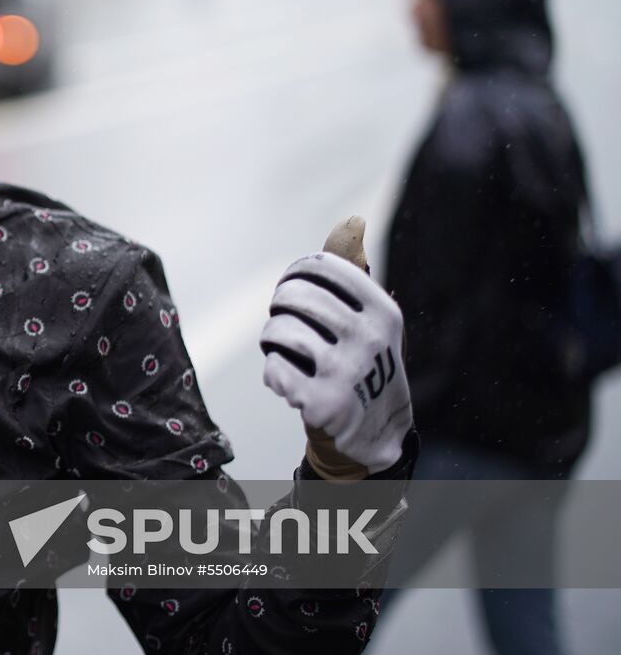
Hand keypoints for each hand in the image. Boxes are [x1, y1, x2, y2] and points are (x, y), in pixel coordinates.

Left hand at [260, 227, 412, 477]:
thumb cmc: (364, 364)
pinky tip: (289, 383)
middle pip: (293, 296)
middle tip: (284, 322)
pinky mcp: (323, 403)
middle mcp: (368, 337)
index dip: (295, 273)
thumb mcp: (370, 319)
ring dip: (272, 341)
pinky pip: (274, 369)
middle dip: (279, 307)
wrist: (378, 432)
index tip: (293, 289)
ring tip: (284, 352)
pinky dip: (274, 375)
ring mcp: (347, 371)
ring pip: (278, 331)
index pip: (321, 266)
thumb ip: (353, 275)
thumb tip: (351, 222)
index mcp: (381, 310)